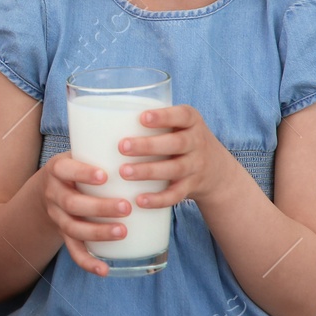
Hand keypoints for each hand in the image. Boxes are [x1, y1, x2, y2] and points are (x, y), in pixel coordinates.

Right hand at [41, 149, 132, 278]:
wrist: (49, 188)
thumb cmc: (77, 166)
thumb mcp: (81, 153)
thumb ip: (103, 149)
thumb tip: (149, 135)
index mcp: (58, 169)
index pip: (65, 170)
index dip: (82, 174)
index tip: (104, 176)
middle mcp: (54, 193)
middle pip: (72, 203)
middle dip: (99, 207)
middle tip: (126, 207)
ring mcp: (58, 216)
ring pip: (73, 228)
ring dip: (98, 233)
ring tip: (122, 232)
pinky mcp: (64, 234)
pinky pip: (73, 250)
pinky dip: (87, 262)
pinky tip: (104, 270)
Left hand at [118, 104, 237, 207]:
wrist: (217, 171)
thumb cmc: (181, 139)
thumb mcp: (178, 124)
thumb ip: (152, 121)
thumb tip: (98, 119)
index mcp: (191, 122)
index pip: (183, 115)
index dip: (164, 117)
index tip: (142, 117)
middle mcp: (197, 142)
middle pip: (176, 144)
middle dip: (149, 146)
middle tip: (122, 146)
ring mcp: (195, 166)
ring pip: (174, 169)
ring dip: (148, 171)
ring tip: (124, 172)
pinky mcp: (191, 187)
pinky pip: (176, 195)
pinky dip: (158, 199)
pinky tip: (139, 200)